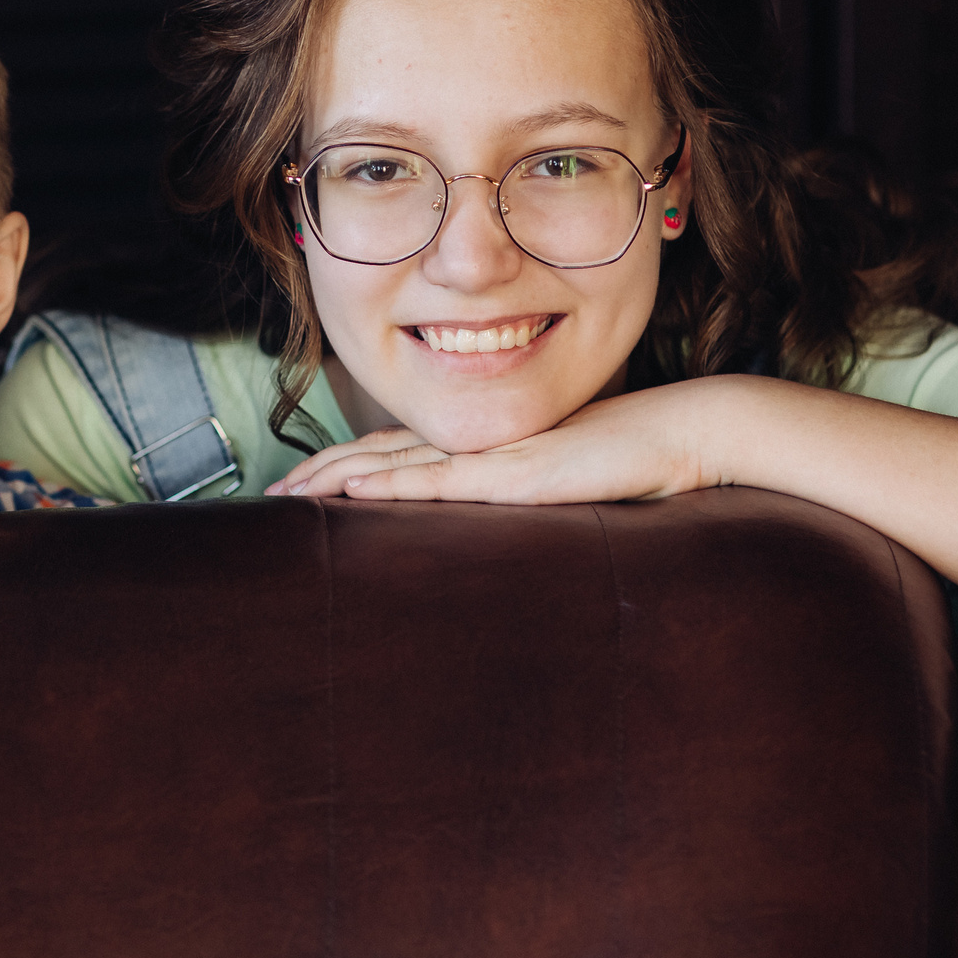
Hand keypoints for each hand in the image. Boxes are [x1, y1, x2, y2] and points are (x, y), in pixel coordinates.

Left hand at [263, 377, 737, 505]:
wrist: (682, 432)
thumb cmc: (634, 461)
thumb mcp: (565, 482)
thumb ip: (528, 494)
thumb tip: (502, 525)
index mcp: (487, 444)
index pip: (400, 453)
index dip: (349, 466)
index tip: (305, 483)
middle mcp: (479, 444)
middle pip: (382, 456)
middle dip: (324, 474)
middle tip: (274, 492)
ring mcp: (494, 456)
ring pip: (398, 466)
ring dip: (339, 480)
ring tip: (292, 494)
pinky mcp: (515, 474)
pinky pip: (442, 482)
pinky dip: (393, 486)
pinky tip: (355, 494)